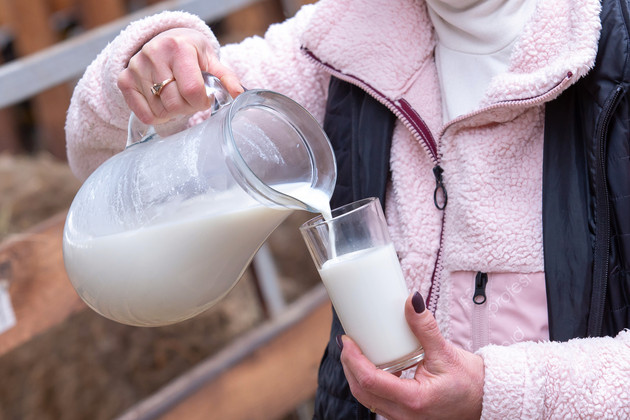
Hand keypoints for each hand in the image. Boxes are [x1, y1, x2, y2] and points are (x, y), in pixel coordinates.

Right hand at [118, 28, 243, 123]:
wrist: (167, 40)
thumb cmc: (192, 54)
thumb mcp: (211, 61)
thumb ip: (226, 78)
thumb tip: (238, 95)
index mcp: (178, 48)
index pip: (192, 91)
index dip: (202, 101)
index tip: (204, 97)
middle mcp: (154, 54)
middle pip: (175, 104)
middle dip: (188, 108)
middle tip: (190, 99)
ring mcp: (136, 67)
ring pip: (160, 111)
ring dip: (173, 112)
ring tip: (177, 98)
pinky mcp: (124, 80)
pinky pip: (144, 114)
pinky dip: (157, 116)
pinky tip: (163, 104)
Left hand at [339, 292, 484, 419]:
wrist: (486, 400)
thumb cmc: (470, 381)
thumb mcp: (446, 351)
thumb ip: (425, 327)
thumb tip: (411, 300)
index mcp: (414, 399)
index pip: (370, 381)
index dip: (353, 359)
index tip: (346, 340)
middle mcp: (405, 415)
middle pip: (362, 392)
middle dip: (349, 365)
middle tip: (347, 342)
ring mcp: (403, 418)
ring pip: (367, 399)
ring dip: (356, 375)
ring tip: (354, 351)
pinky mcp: (404, 415)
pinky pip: (378, 401)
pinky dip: (368, 382)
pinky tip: (372, 364)